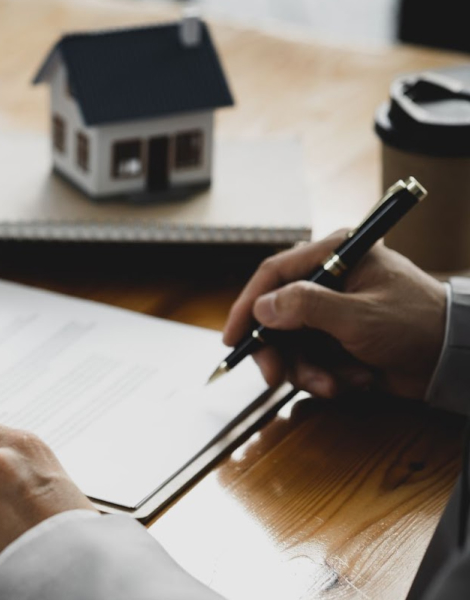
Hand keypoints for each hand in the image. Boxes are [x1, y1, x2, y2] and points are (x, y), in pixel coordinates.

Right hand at [222, 230, 446, 399]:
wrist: (455, 360)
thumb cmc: (418, 325)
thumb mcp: (359, 316)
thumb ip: (306, 307)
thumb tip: (261, 307)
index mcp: (336, 255)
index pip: (274, 273)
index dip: (247, 306)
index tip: (233, 338)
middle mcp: (330, 279)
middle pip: (276, 314)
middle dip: (277, 351)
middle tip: (274, 377)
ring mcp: (333, 312)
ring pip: (291, 344)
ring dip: (308, 370)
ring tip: (334, 384)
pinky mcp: (338, 339)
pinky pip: (311, 359)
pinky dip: (326, 376)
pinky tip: (353, 380)